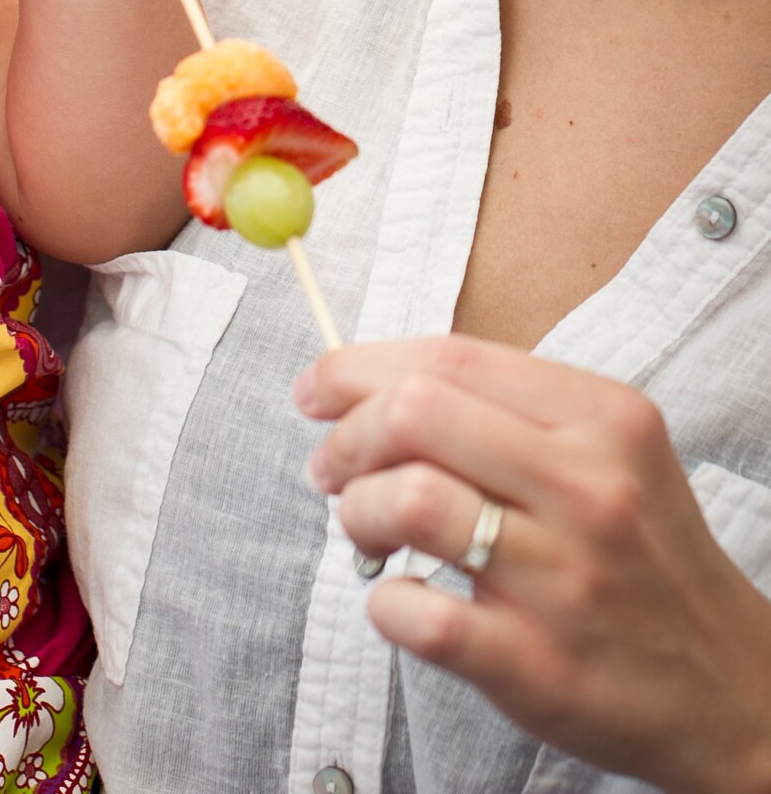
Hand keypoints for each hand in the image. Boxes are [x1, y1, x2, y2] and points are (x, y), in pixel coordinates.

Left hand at [298, 336, 770, 793]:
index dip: (358, 368)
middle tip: (330, 468)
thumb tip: (364, 384)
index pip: (448, 358)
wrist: (732, 687)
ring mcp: (565, 579)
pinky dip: (384, 601)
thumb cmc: (641, 556)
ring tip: (364, 527)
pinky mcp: (540, 665)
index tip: (316, 389)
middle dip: (347, 436)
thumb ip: (502, 409)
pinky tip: (401, 599)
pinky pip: (418, 614)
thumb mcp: (604, 452)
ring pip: (410, 501)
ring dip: (357, 510)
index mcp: (601, 417)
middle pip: (416, 414)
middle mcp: (588, 487)